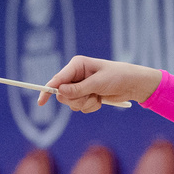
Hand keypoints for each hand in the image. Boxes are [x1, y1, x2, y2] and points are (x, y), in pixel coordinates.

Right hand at [38, 54, 161, 112]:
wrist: (132, 84)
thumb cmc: (117, 77)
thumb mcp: (98, 83)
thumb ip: (79, 89)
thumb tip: (59, 92)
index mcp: (76, 65)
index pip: (57, 79)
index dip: (48, 90)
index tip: (41, 102)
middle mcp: (75, 75)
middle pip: (62, 94)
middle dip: (76, 99)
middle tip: (90, 96)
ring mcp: (80, 86)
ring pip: (71, 102)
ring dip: (85, 103)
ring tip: (97, 96)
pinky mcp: (86, 95)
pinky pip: (80, 107)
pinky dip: (90, 106)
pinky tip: (100, 100)